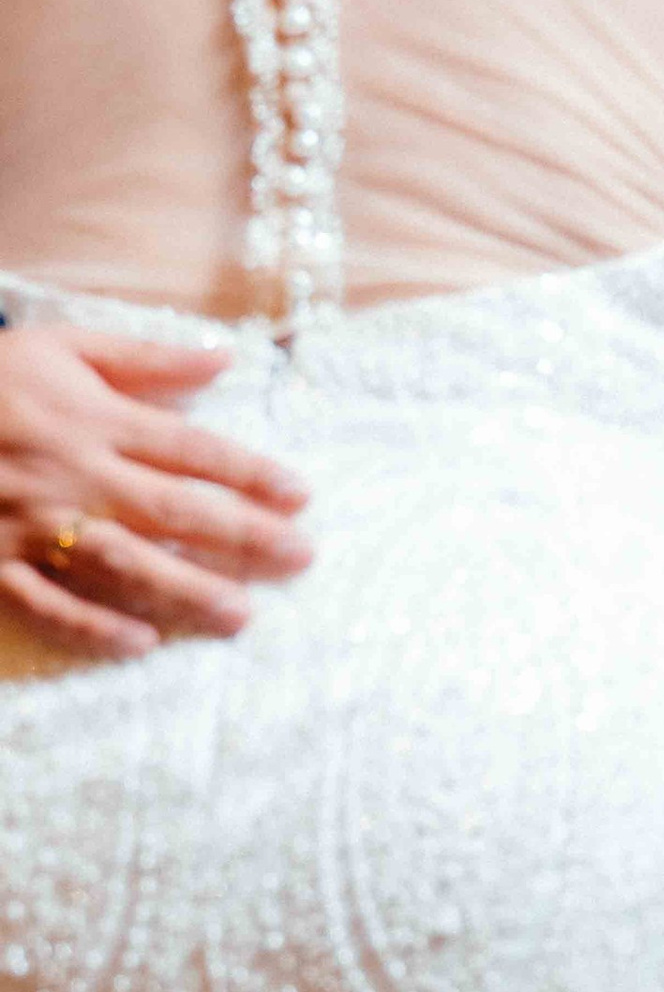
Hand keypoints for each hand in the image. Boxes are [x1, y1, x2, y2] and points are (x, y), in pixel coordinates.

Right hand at [0, 330, 311, 660]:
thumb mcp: (63, 346)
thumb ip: (145, 358)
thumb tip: (224, 360)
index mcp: (95, 419)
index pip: (192, 450)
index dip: (251, 473)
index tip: (301, 496)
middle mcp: (74, 474)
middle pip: (174, 510)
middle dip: (244, 536)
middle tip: (301, 557)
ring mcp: (32, 523)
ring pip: (122, 563)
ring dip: (185, 589)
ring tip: (241, 613)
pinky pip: (47, 602)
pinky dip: (92, 625)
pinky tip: (141, 645)